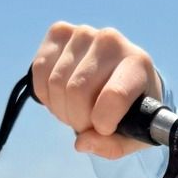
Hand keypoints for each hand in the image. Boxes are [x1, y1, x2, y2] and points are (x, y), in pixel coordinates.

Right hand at [30, 21, 164, 159]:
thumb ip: (113, 146)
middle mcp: (111, 41)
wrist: (122, 76)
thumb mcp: (134, 135)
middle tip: (86, 124)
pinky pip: (40, 69)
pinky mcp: (60, 31)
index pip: (114, 95)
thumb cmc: (132, 108)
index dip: (102, 123)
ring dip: (61, 109)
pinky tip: (61, 97)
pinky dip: (46, 93)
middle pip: (77, 92)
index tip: (104, 129)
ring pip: (56, 83)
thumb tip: (82, 142)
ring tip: (75, 111)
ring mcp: (83, 33)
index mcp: (137, 64)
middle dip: (77, 120)